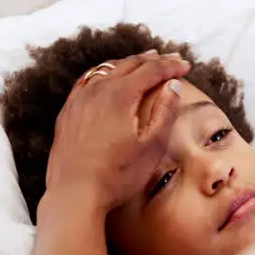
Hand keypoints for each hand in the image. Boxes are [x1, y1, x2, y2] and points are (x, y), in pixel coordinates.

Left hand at [43, 51, 190, 215]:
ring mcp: (79, 100)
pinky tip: (109, 79)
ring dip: (129, 64)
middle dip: (153, 60)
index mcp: (120, 94)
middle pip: (129, 64)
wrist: (74, 195)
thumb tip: (174, 85)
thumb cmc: (117, 175)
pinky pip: (88, 81)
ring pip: (107, 69)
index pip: (151, 70)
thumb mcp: (152, 146)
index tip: (186, 65)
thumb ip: (166, 112)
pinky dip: (105, 74)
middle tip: (171, 59)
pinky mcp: (67, 112)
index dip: (171, 66)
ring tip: (144, 62)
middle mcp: (97, 90)